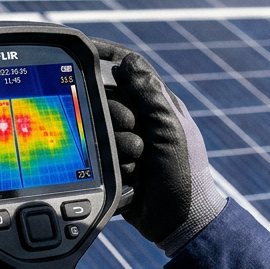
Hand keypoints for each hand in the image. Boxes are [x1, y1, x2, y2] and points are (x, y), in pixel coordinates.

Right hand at [94, 37, 226, 255]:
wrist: (179, 221)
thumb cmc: (185, 172)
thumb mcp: (170, 128)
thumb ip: (149, 93)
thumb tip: (126, 61)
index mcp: (156, 103)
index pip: (127, 68)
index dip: (106, 55)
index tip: (84, 48)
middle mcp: (138, 118)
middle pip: (106, 99)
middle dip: (117, 119)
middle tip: (139, 140)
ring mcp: (124, 142)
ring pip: (98, 129)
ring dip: (117, 148)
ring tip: (139, 164)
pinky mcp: (113, 165)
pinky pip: (97, 156)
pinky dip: (111, 166)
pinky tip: (129, 178)